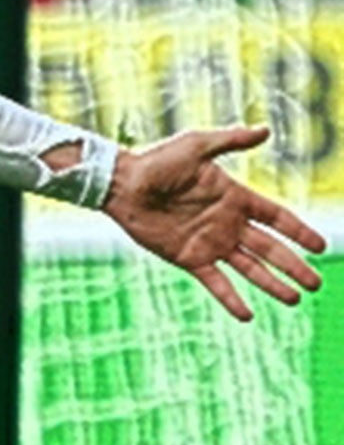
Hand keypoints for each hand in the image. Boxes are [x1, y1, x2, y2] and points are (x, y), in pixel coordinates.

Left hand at [102, 126, 326, 321]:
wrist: (121, 185)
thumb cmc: (155, 162)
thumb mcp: (195, 146)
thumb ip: (230, 140)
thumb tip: (265, 129)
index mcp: (234, 197)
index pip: (277, 218)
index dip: (299, 231)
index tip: (321, 246)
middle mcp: (227, 223)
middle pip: (270, 248)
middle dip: (294, 265)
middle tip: (315, 284)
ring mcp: (209, 243)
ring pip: (250, 269)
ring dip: (272, 284)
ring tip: (293, 299)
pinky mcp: (189, 258)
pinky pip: (215, 282)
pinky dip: (231, 299)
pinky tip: (248, 315)